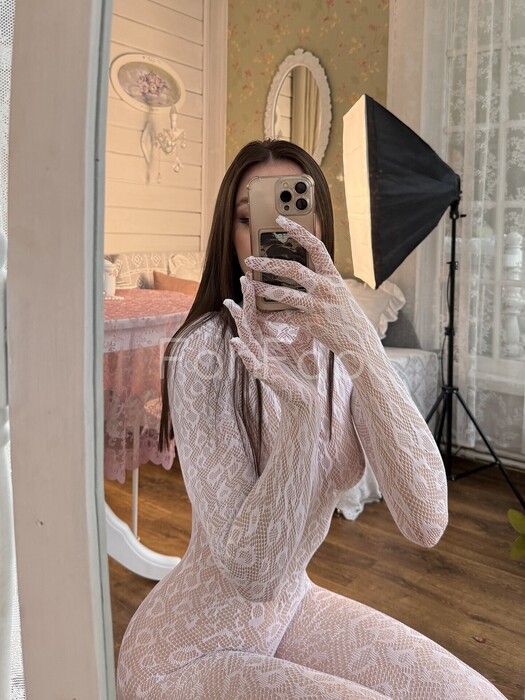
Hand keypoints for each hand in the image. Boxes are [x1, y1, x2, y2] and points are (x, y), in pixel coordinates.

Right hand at [224, 276, 320, 410]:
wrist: (307, 398)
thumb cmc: (303, 372)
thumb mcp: (304, 344)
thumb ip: (301, 326)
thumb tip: (308, 305)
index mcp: (268, 339)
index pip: (257, 313)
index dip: (253, 296)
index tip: (250, 276)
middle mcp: (260, 347)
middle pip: (249, 320)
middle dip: (245, 300)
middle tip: (243, 280)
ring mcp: (260, 361)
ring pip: (245, 338)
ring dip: (238, 322)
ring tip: (232, 305)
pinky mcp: (264, 375)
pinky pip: (250, 362)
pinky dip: (242, 352)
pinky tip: (236, 342)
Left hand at [245, 216, 383, 374]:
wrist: (358, 341)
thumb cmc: (345, 313)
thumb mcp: (337, 290)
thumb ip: (321, 277)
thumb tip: (298, 263)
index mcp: (333, 275)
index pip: (316, 246)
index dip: (298, 231)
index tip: (280, 220)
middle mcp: (326, 288)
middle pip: (293, 269)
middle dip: (268, 263)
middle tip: (250, 259)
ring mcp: (319, 306)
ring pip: (285, 293)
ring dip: (263, 288)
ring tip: (249, 283)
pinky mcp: (312, 324)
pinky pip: (285, 317)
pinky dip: (269, 315)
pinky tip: (257, 312)